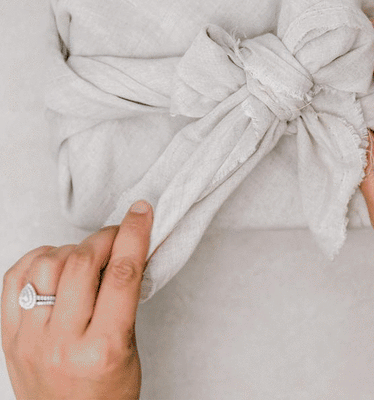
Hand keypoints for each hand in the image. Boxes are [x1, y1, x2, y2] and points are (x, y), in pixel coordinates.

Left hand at [1, 199, 152, 399]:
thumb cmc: (107, 392)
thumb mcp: (129, 346)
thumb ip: (123, 298)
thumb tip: (123, 250)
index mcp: (103, 348)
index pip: (121, 275)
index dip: (134, 235)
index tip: (141, 212)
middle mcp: (61, 343)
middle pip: (80, 264)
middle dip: (103, 238)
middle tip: (116, 235)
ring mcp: (28, 340)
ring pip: (45, 265)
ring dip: (70, 249)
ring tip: (84, 258)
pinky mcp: (8, 337)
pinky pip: (14, 278)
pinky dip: (37, 259)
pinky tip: (53, 264)